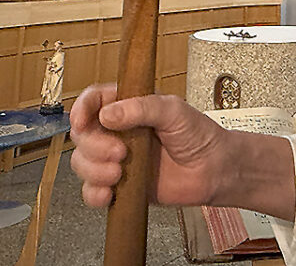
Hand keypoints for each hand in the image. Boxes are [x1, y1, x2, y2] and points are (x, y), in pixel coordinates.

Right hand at [69, 83, 229, 208]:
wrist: (213, 170)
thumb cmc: (198, 135)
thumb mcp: (173, 110)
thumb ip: (142, 108)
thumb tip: (108, 114)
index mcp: (128, 106)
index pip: (94, 101)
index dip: (82, 109)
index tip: (82, 121)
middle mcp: (118, 131)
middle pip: (83, 135)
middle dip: (94, 146)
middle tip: (120, 152)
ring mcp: (116, 159)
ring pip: (82, 163)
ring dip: (94, 170)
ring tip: (120, 173)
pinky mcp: (120, 185)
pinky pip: (92, 191)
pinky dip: (94, 194)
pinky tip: (109, 193)